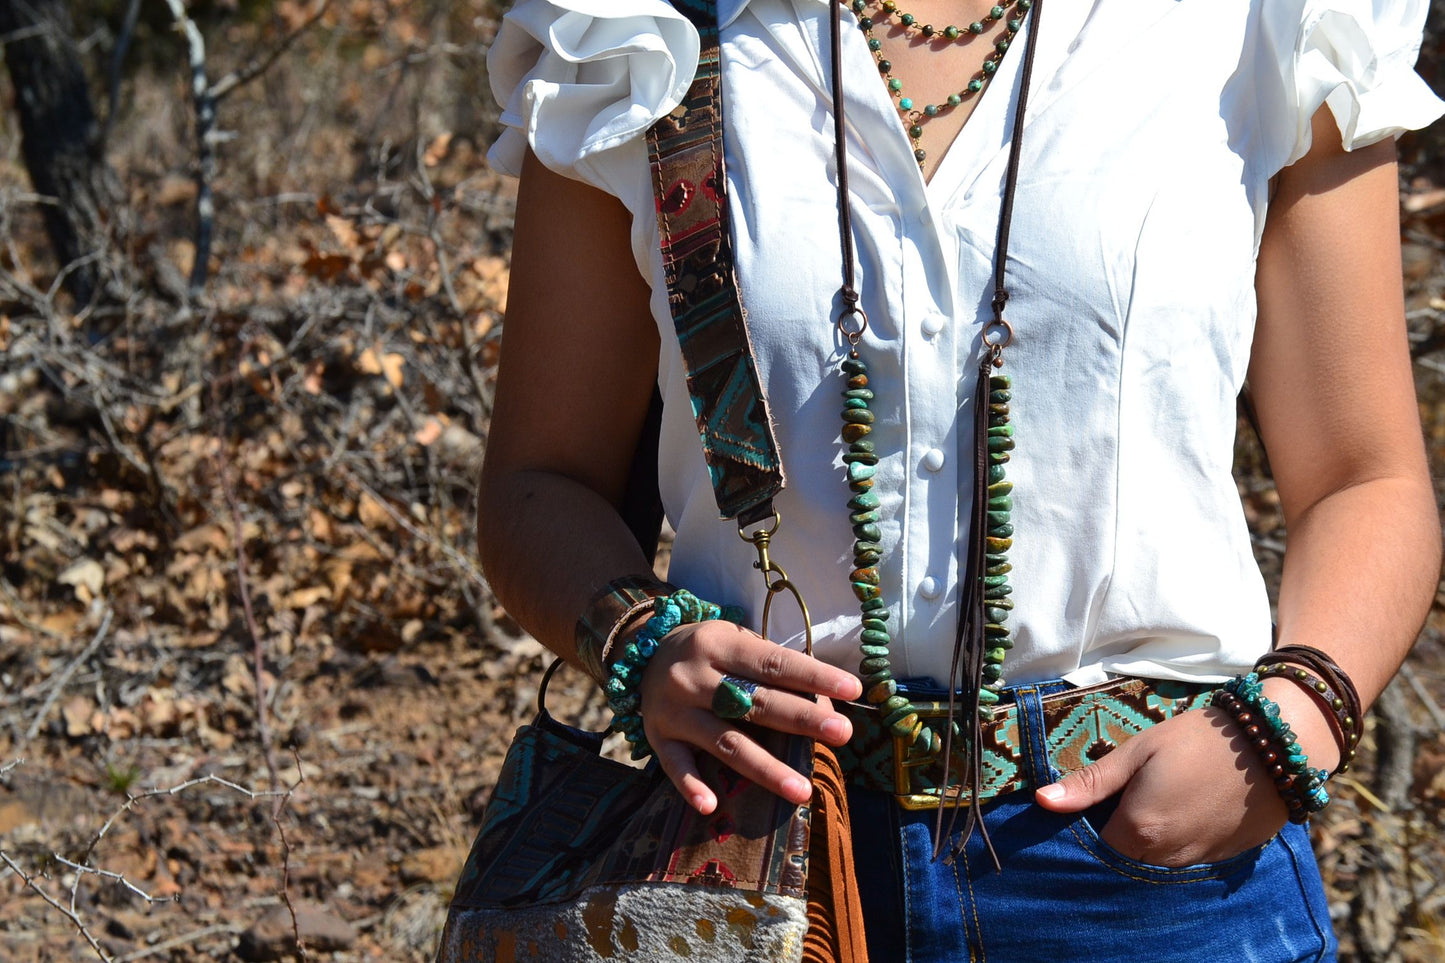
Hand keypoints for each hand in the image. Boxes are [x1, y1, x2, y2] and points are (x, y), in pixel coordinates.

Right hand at [637, 620, 862, 814]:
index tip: (852, 689)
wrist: (642, 655)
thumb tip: (824, 702)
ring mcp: (673, 710)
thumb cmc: (709, 652)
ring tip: (802, 790)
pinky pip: (675, 766)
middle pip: (754, 702)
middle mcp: (693, 676)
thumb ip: (773, 668)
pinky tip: (712, 807)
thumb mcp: (735, 642)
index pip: (773, 662)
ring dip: (765, 768)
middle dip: (802, 719)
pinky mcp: (658, 739)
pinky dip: (692, 786)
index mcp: (718, 644)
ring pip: (724, 742)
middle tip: (842, 734)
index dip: (813, 676)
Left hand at [1033, 706, 1289, 867]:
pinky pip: (1188, 860)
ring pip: (1157, 864)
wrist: (1275, 744)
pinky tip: (1186, 810)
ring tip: (1157, 801)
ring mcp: (1199, 861)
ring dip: (1149, 842)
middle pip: (1126, 860)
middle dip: (1118, 836)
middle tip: (1125, 799)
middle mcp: (1167, 857)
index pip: (1095, 848)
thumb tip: (1042, 801)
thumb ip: (1091, 783)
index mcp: (1139, 830)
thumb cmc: (1198, 740)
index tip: (1093, 804)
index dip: (1089, 827)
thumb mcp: (1138, 751)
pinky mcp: (1226, 859)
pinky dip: (1179, 843)